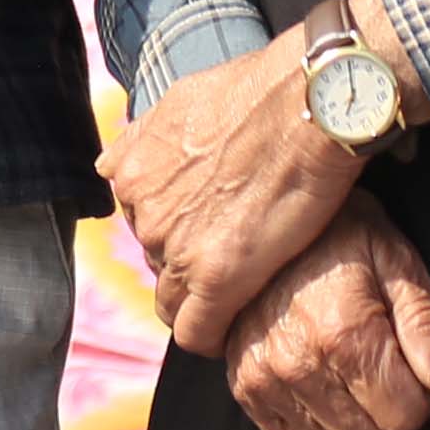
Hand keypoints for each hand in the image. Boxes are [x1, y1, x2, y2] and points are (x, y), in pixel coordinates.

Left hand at [104, 9, 405, 356]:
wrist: (307, 105)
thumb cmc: (260, 93)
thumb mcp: (179, 101)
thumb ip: (146, 138)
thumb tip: (122, 156)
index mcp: (131, 171)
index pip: (142, 224)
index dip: (176, 233)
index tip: (204, 237)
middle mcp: (142, 210)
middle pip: (158, 259)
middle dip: (189, 262)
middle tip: (233, 257)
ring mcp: (172, 245)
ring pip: (173, 297)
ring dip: (202, 298)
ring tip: (243, 291)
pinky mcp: (213, 276)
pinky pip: (194, 330)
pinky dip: (210, 336)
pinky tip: (230, 332)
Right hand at [221, 200, 429, 429]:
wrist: (260, 217)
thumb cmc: (340, 237)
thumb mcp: (397, 261)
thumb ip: (426, 325)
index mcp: (345, 333)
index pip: (406, 417)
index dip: (422, 396)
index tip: (409, 365)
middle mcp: (298, 363)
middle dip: (391, 417)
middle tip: (382, 373)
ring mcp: (264, 379)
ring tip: (351, 382)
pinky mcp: (243, 387)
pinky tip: (324, 397)